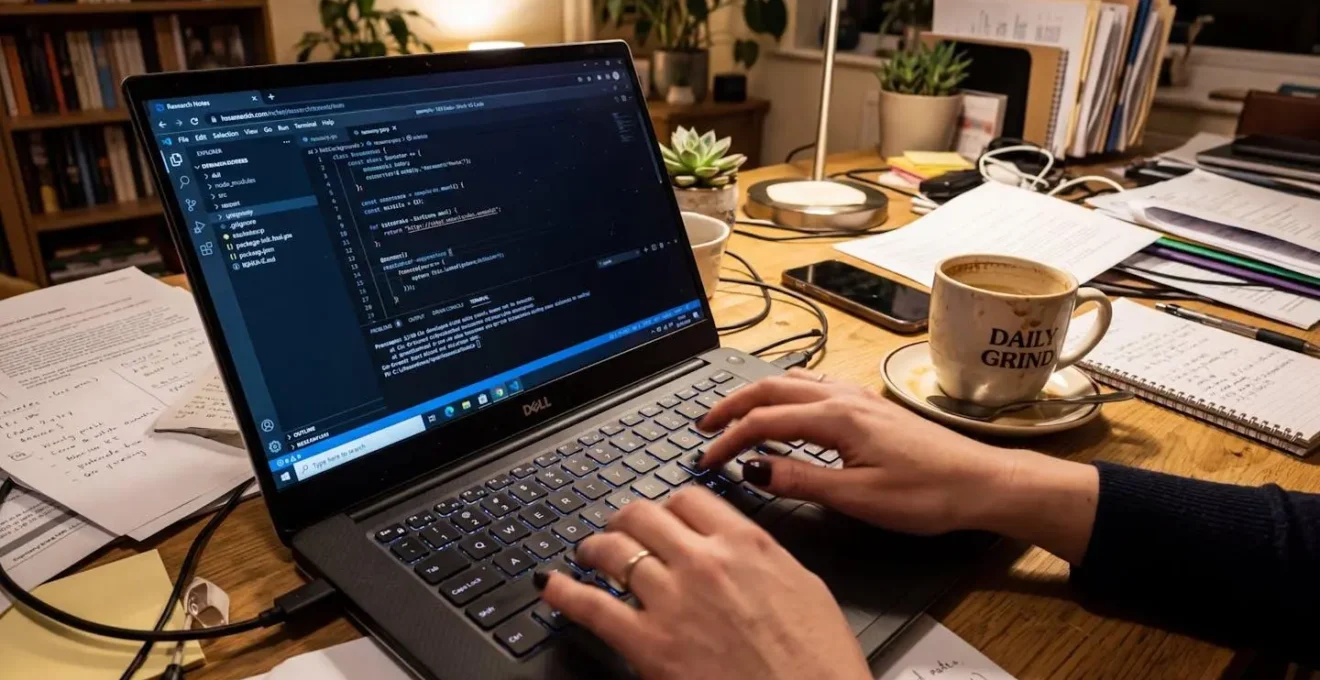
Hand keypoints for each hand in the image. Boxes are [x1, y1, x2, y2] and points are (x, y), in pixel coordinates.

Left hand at [538, 487, 869, 679]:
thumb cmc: (818, 663)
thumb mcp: (805, 589)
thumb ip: (764, 560)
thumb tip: (743, 550)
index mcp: (748, 545)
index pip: (690, 500)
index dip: (669, 507)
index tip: (663, 516)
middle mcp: (706, 563)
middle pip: (644, 515)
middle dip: (626, 520)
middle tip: (619, 529)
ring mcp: (673, 601)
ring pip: (613, 550)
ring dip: (594, 548)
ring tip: (588, 553)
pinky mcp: (649, 644)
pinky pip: (592, 606)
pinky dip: (564, 592)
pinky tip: (552, 586)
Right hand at [698, 371, 1098, 562]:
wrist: (984, 483)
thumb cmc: (930, 494)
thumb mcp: (859, 497)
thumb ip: (801, 481)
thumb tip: (752, 471)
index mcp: (837, 417)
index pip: (763, 422)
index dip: (727, 440)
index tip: (704, 460)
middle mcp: (845, 397)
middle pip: (771, 389)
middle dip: (731, 405)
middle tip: (703, 425)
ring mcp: (859, 397)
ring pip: (793, 382)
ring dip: (757, 395)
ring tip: (734, 414)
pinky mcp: (871, 405)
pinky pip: (815, 386)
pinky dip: (786, 394)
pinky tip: (787, 408)